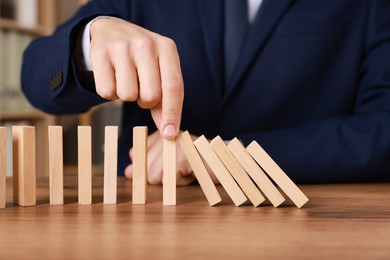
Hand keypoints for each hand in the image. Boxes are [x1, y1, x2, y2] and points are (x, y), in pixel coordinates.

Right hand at [90, 18, 183, 138]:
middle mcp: (146, 45)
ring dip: (127, 95)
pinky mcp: (100, 53)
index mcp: (167, 48)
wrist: (112, 29)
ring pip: (127, 95)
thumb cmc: (142, 57)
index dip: (172, 113)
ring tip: (127, 79)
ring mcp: (122, 47)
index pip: (173, 87)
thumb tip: (168, 130)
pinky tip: (113, 77)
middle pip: (151, 95)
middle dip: (146, 101)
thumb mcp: (160, 69)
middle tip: (141, 88)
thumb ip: (166, 98)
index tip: (169, 133)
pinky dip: (110, 92)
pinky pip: (107, 92)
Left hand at [124, 130, 196, 185]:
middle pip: (144, 168)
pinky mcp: (182, 156)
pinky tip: (190, 173)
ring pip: (153, 176)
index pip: (136, 153)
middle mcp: (165, 134)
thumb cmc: (197, 164)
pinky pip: (167, 180)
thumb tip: (128, 172)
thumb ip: (148, 165)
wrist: (225, 162)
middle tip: (178, 169)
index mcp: (161, 133)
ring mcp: (174, 144)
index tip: (160, 167)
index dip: (144, 167)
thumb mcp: (170, 164)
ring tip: (185, 170)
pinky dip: (179, 182)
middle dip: (159, 177)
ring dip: (169, 180)